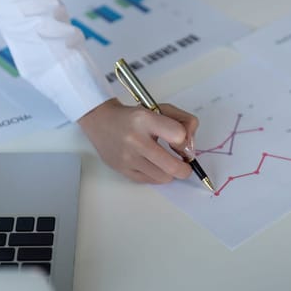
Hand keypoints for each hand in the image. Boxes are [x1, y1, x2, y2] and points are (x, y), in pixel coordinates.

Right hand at [77, 98, 198, 183]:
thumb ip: (184, 122)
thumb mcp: (161, 109)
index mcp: (145, 119)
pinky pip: (150, 181)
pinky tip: (153, 165)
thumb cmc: (134, 116)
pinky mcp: (122, 170)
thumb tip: (190, 147)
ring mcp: (128, 158)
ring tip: (166, 163)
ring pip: (163, 178)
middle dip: (185, 168)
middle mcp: (135, 140)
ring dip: (170, 173)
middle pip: (173, 166)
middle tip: (184, 164)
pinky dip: (157, 176)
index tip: (180, 141)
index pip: (179, 135)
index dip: (184, 141)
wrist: (101, 121)